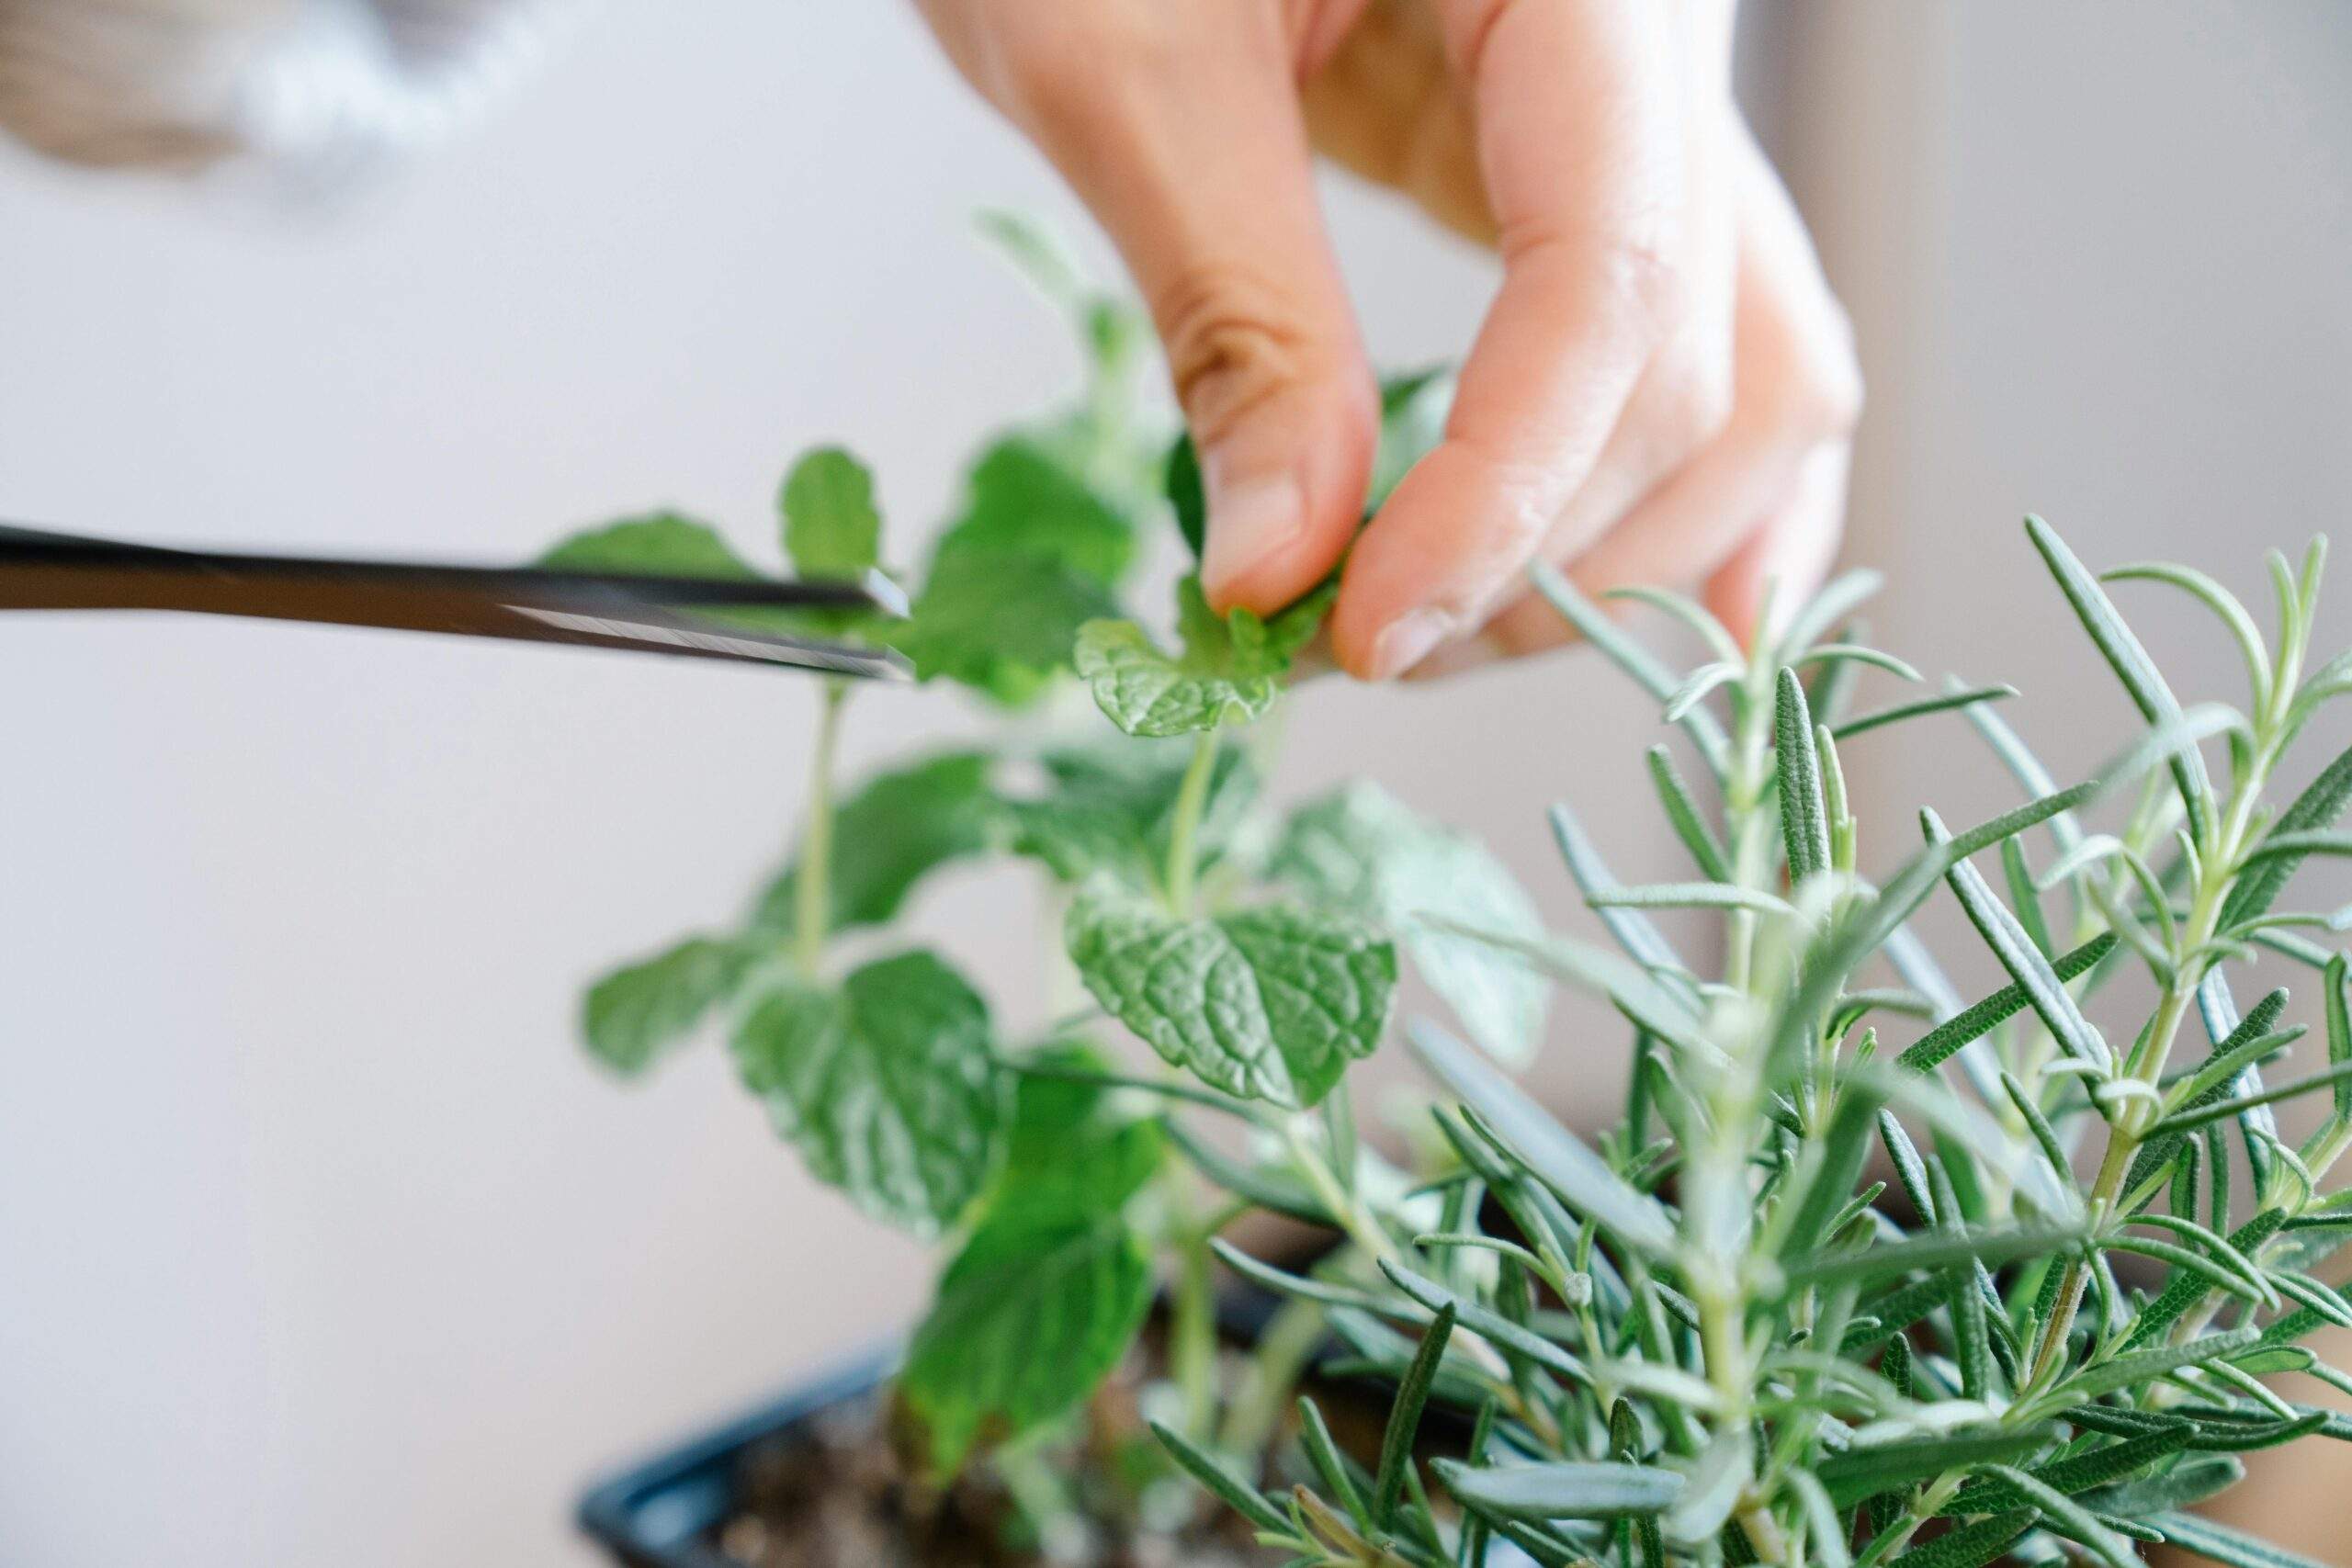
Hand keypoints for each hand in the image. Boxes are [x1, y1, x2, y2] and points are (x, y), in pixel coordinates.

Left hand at [915, 0, 1860, 678]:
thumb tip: (1280, 567)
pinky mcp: (1595, 172)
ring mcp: (1649, 111)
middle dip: (1539, 547)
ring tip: (1437, 635)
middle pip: (1699, 359)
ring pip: (1750, 376)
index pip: (1609, 277)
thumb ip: (1233, 318)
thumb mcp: (1122, 60)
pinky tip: (1631, 610)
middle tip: (1346, 646)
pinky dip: (1668, 489)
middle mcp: (1659, 41)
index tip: (1363, 627)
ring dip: (1612, 550)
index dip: (1504, 490)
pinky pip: (1703, 348)